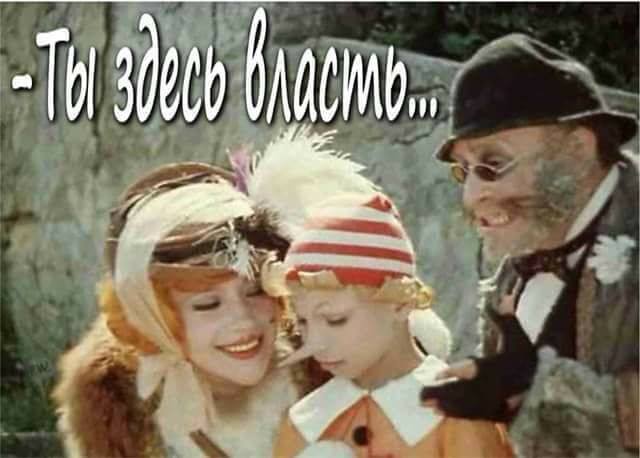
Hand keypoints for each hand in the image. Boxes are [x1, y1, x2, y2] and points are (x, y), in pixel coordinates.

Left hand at [421, 300, 536, 421]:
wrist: (550, 392)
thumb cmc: (530, 363)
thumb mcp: (520, 339)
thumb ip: (507, 320)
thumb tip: (503, 297)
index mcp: (501, 367)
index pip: (477, 369)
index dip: (457, 373)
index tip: (438, 373)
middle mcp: (497, 388)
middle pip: (467, 392)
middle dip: (444, 394)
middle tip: (421, 396)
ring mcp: (497, 404)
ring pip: (469, 407)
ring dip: (446, 406)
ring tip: (425, 405)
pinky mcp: (497, 416)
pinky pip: (474, 416)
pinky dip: (457, 415)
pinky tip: (439, 413)